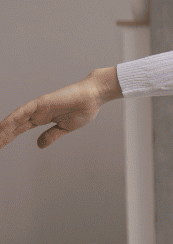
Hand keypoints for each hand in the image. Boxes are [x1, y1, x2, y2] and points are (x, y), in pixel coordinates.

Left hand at [0, 67, 120, 149]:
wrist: (93, 97)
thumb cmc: (83, 110)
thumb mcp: (65, 128)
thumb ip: (51, 136)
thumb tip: (39, 145)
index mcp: (42, 118)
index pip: (20, 129)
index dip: (9, 137)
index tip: (0, 146)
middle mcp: (36, 113)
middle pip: (14, 126)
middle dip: (3, 136)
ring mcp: (37, 107)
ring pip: (15, 120)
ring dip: (4, 130)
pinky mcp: (41, 103)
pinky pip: (23, 112)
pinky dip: (13, 119)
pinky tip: (3, 127)